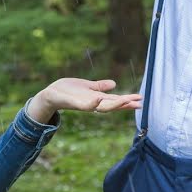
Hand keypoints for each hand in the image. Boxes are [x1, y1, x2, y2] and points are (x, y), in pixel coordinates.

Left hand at [26, 78, 141, 122]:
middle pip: (112, 105)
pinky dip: (92, 103)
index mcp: (97, 98)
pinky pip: (85, 105)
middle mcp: (93, 103)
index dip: (127, 100)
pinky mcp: (75, 104)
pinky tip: (99, 98)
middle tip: (139, 103)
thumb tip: (114, 84)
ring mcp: (84, 104)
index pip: (115, 100)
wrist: (50, 95)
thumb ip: (100, 86)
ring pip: (101, 107)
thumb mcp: (87, 86)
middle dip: (125, 104)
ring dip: (114, 104)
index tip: (140, 99)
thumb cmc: (68, 90)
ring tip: (126, 100)